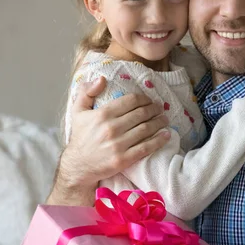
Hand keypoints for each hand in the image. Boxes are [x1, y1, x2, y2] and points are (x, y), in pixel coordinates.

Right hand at [47, 76, 169, 205]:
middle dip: (154, 109)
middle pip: (141, 114)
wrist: (78, 166)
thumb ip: (87, 92)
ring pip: (146, 129)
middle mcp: (111, 128)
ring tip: (164, 119)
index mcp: (103, 114)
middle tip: (159, 108)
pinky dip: (159, 140)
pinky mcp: (124, 159)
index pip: (131, 101)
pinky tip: (166, 135)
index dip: (144, 98)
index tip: (149, 100)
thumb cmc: (80, 137)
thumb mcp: (78, 111)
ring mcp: (118, 144)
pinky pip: (146, 147)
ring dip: (159, 122)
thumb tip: (102, 78)